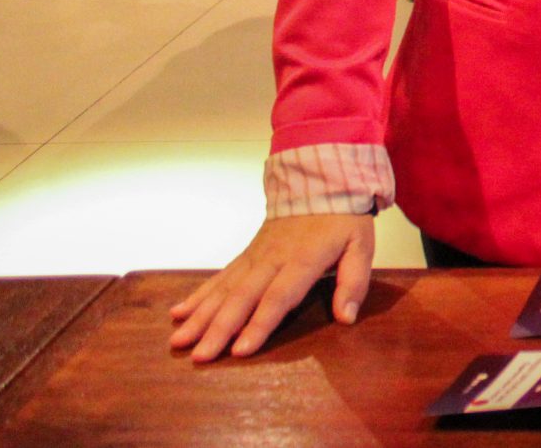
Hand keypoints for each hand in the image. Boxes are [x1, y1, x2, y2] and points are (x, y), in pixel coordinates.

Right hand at [168, 213, 374, 362]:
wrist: (321, 182)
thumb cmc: (344, 220)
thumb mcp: (362, 247)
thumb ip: (354, 282)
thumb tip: (346, 318)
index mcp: (303, 260)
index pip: (279, 296)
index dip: (259, 324)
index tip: (240, 351)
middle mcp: (272, 259)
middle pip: (242, 297)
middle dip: (218, 328)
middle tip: (199, 356)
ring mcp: (255, 256)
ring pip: (224, 288)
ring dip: (200, 315)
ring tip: (178, 340)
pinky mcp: (246, 254)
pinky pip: (220, 276)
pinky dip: (199, 295)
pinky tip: (178, 313)